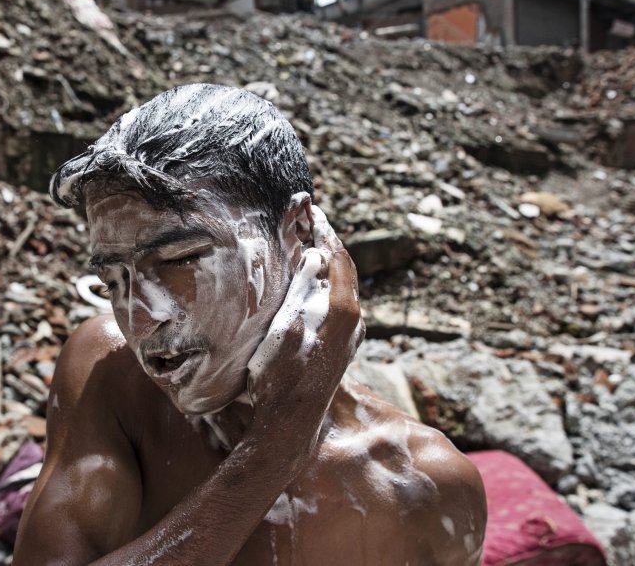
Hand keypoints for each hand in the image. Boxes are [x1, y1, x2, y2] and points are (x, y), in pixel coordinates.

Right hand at [244, 205, 364, 468]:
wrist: (289, 425)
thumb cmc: (280, 377)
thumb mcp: (285, 326)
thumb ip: (301, 289)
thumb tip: (314, 255)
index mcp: (343, 311)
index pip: (339, 257)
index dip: (326, 231)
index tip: (313, 210)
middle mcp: (354, 322)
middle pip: (345, 270)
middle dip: (328, 244)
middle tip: (310, 221)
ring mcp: (350, 337)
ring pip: (342, 289)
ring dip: (327, 266)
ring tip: (308, 246)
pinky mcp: (342, 349)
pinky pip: (338, 306)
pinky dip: (326, 286)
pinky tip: (310, 286)